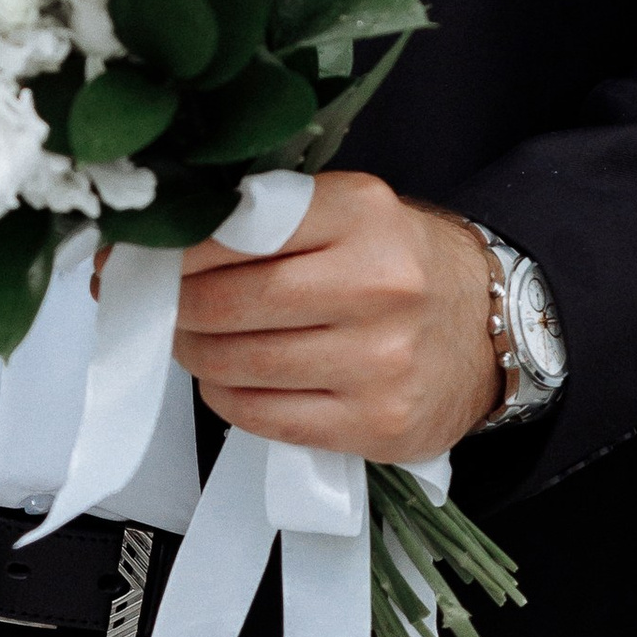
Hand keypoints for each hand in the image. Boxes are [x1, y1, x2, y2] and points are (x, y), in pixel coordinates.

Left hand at [173, 171, 502, 460]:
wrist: (488, 328)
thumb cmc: (400, 267)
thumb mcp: (350, 212)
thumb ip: (272, 218)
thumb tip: (168, 242)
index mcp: (362, 214)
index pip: (239, 230)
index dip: (179, 248)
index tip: (148, 255)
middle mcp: (376, 285)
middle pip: (229, 301)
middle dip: (177, 305)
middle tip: (160, 303)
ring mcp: (379, 361)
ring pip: (239, 363)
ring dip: (196, 353)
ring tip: (192, 339)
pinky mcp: (376, 423)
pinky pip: (264, 417)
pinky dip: (227, 397)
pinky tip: (229, 379)